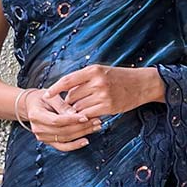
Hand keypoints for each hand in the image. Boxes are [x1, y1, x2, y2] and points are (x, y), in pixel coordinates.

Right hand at [18, 86, 96, 152]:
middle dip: (81, 126)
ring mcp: (42, 137)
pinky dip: (75, 145)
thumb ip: (62, 105)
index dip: (72, 120)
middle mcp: (38, 128)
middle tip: (96, 120)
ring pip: (65, 138)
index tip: (85, 116)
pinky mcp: (48, 142)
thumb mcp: (51, 96)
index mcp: (36, 115)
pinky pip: (63, 147)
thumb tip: (75, 113)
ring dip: (82, 134)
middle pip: (63, 131)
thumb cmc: (42, 98)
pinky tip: (85, 141)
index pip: (56, 120)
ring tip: (95, 127)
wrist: (32, 106)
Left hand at [42, 64, 162, 125]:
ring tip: (83, 109)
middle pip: (72, 96)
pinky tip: (89, 115)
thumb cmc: (119, 78)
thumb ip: (84, 79)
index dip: (55, 89)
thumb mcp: (101, 71)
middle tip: (72, 106)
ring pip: (79, 107)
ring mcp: (103, 95)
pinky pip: (88, 115)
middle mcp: (97, 82)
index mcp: (92, 70)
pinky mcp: (108, 106)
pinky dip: (86, 116)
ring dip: (77, 111)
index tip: (45, 96)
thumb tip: (66, 92)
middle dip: (70, 103)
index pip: (67, 80)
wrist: (141, 84)